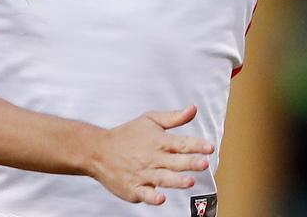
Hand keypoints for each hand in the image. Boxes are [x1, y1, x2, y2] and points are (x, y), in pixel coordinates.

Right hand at [87, 105, 214, 204]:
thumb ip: (174, 118)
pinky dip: (152, 197)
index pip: (181, 143)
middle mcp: (151, 158)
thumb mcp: (149, 120)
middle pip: (174, 161)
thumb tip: (193, 109)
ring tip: (189, 181)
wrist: (97, 150)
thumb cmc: (126, 135)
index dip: (196, 145)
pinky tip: (160, 198)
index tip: (209, 147)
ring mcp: (142, 174)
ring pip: (162, 178)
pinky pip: (144, 194)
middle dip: (189, 162)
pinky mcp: (133, 189)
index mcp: (158, 140)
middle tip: (203, 163)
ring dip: (176, 180)